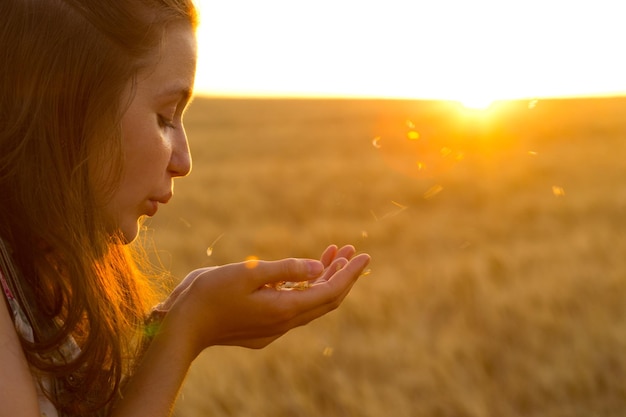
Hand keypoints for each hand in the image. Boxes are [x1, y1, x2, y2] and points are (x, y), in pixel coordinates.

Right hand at [160, 245, 369, 357]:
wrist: (182, 328)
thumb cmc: (209, 294)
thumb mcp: (247, 273)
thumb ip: (285, 269)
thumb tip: (318, 266)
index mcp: (284, 308)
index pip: (330, 291)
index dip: (350, 273)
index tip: (363, 255)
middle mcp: (284, 322)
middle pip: (325, 299)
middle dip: (342, 273)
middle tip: (351, 250)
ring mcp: (274, 328)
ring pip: (310, 302)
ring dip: (323, 278)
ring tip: (333, 253)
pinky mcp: (263, 328)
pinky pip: (295, 306)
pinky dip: (305, 287)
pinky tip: (303, 272)